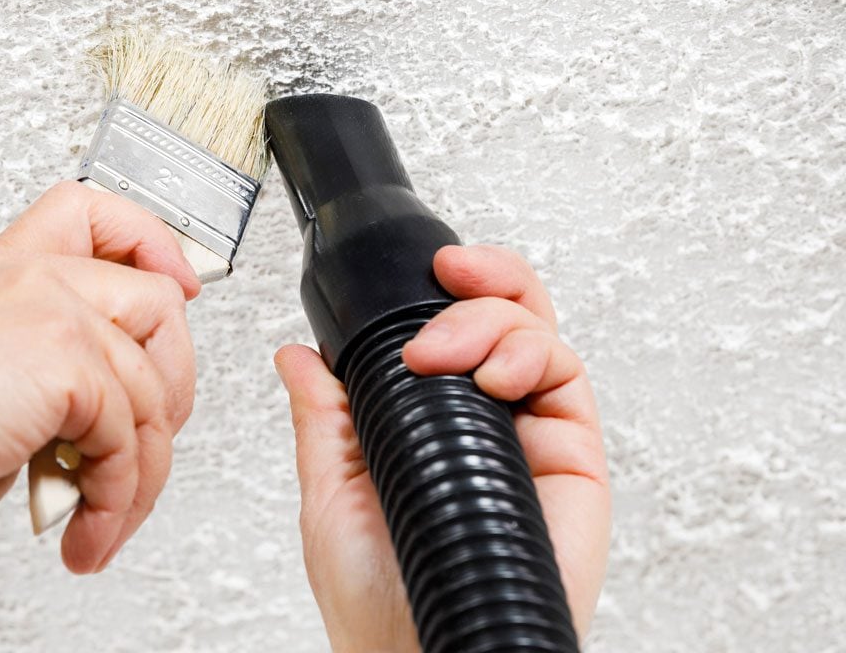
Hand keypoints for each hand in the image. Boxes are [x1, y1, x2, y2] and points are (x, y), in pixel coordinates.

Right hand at [0, 182, 201, 573]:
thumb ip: (44, 368)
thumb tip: (103, 415)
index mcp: (8, 270)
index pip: (91, 212)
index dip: (150, 242)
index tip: (176, 286)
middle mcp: (34, 280)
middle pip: (157, 304)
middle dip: (170, 389)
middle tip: (144, 445)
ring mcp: (52, 313)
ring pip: (152, 386)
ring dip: (141, 472)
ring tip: (105, 517)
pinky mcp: (64, 360)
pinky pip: (128, 436)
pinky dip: (116, 498)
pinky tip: (84, 531)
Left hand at [275, 245, 609, 650]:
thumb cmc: (374, 601)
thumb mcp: (329, 493)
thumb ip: (324, 419)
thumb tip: (298, 356)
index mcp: (427, 422)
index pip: (448, 333)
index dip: (443, 289)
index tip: (424, 269)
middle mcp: (482, 422)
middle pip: (506, 316)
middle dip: (483, 278)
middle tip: (447, 275)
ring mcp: (528, 437)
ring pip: (538, 336)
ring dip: (496, 318)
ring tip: (447, 354)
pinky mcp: (572, 462)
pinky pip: (569, 383)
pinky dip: (534, 357)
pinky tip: (493, 379)